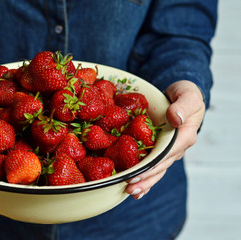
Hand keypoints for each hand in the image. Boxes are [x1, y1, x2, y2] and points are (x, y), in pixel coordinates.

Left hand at [125, 80, 204, 198]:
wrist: (182, 97)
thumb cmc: (185, 95)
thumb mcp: (187, 95)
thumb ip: (183, 106)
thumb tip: (175, 119)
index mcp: (185, 136)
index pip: (168, 153)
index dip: (153, 164)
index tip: (139, 173)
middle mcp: (177, 147)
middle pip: (161, 167)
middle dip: (146, 178)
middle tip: (129, 188)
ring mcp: (168, 151)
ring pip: (156, 170)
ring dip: (144, 182)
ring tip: (130, 192)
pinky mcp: (160, 150)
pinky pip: (153, 166)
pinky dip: (145, 178)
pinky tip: (136, 189)